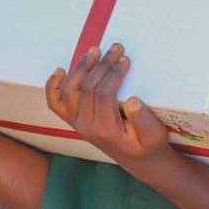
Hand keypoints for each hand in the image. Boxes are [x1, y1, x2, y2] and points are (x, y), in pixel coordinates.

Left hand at [45, 44, 171, 175]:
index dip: (114, 73)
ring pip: (69, 90)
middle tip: (116, 48)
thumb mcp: (154, 135)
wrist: (138, 160)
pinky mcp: (73, 120)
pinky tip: (61, 70)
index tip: (125, 58)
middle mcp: (86, 127)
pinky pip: (55, 102)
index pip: (104, 94)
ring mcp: (76, 123)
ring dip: (81, 67)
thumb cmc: (148, 145)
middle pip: (87, 88)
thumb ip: (144, 121)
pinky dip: (53, 85)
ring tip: (95, 51)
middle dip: (102, 64)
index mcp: (106, 130)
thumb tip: (133, 101)